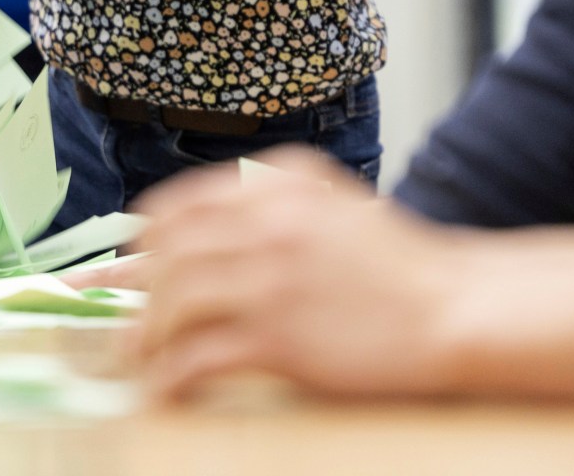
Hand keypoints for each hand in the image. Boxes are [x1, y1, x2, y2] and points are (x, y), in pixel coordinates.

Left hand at [133, 147, 460, 399]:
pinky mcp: (279, 336)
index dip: (141, 242)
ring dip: (144, 336)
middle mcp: (268, 221)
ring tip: (137, 360)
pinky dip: (171, 377)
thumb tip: (188, 238)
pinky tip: (167, 391)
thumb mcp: (331, 207)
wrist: (458, 309)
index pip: (177, 205)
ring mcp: (271, 278)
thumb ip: (266, 207)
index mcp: (278, 182)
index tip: (123, 267)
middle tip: (115, 320)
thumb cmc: (399, 268)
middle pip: (165, 253)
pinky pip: (197, 357)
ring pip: (171, 302)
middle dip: (131, 290)